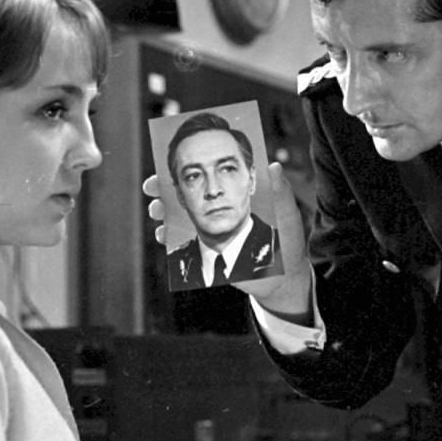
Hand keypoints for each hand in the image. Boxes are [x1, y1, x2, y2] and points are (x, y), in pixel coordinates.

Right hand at [142, 162, 312, 321]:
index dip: (191, 170)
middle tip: (152, 189)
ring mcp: (213, 232)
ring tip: (156, 214)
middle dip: (165, 191)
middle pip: (188, 196)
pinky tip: (163, 237)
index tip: (168, 163)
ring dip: (164, 214)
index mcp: (237, 197)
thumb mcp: (288, 214)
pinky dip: (170, 240)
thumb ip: (281, 192)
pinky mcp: (211, 252)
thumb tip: (275, 166)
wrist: (286, 277)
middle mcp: (220, 211)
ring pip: (181, 219)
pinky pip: (185, 244)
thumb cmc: (289, 241)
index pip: (210, 178)